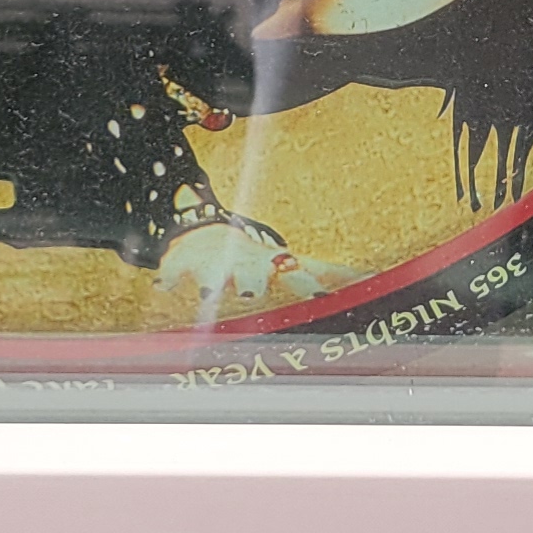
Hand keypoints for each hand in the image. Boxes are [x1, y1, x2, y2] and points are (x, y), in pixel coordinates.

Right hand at [154, 217, 324, 306]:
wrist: (203, 234)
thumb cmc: (254, 258)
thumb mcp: (288, 262)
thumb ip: (327, 272)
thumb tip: (368, 280)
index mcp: (272, 264)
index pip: (298, 274)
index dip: (309, 286)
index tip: (322, 298)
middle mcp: (244, 263)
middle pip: (252, 272)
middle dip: (253, 281)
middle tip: (253, 291)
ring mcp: (213, 263)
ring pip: (212, 275)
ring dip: (212, 283)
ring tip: (207, 293)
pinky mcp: (182, 263)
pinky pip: (172, 270)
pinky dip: (169, 277)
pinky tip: (164, 287)